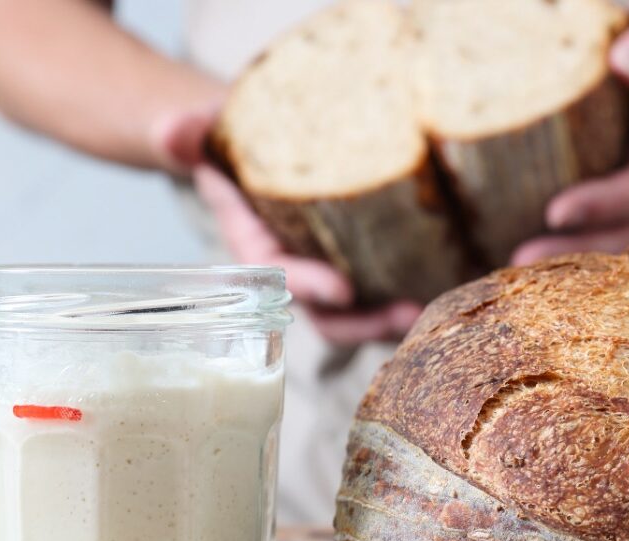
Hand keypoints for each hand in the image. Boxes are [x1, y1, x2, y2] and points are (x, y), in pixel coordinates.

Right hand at [154, 108, 422, 344]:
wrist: (256, 147)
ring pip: (364, 313)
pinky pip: (389, 288)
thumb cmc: (230, 141)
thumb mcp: (205, 133)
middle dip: (365, 323)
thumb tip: (173, 128)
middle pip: (330, 315)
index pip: (281, 278)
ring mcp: (331, 272)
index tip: (341, 289)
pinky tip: (455, 287)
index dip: (308, 286)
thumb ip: (189, 134)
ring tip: (434, 309)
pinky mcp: (364, 262)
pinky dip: (418, 291)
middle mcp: (297, 272)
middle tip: (406, 315)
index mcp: (257, 252)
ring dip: (396, 318)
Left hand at [512, 0, 628, 264]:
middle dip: (576, 250)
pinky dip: (551, 240)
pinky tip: (504, 250)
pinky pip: (581, 225)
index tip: (557, 212)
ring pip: (602, 238)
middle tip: (521, 259)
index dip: (605, 204)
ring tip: (510, 267)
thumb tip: (628, 65)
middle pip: (624, 230)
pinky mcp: (602, 190)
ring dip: (560, 258)